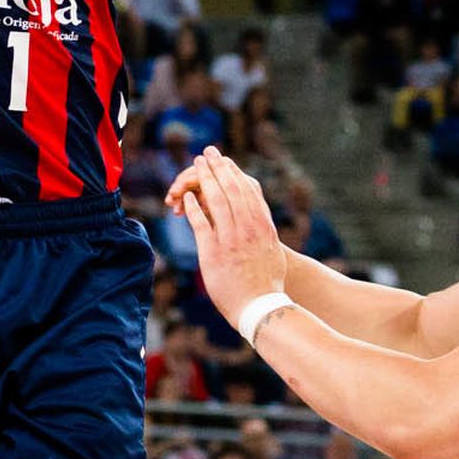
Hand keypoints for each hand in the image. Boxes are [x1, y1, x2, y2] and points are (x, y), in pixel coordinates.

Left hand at [173, 146, 285, 325]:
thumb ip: (264, 233)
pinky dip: (194, 206)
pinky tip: (186, 196)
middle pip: (231, 189)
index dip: (234, 172)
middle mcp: (248, 228)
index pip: (248, 190)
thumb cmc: (267, 282)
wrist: (261, 306)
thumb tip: (259, 222)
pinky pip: (202, 223)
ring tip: (196, 165)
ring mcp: (231, 239)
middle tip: (208, 152)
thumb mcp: (272, 251)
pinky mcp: (214, 252)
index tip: (225, 161)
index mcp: (262, 226)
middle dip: (218, 168)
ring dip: (204, 179)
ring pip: (217, 200)